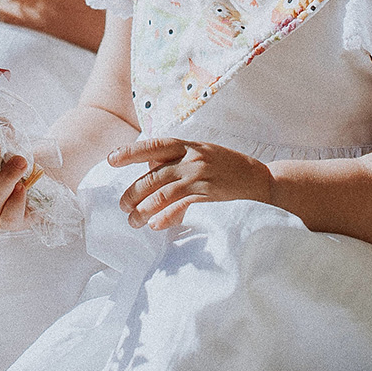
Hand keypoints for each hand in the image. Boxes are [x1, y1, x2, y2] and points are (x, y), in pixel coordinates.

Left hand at [109, 137, 272, 229]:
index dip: (130, 152)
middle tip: (122, 206)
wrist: (261, 180)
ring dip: (144, 209)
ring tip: (133, 221)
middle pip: (153, 175)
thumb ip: (175, 164)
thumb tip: (148, 173)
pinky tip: (155, 225)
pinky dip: (166, 215)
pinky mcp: (210, 194)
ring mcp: (201, 176)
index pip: (153, 146)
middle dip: (133, 192)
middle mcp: (192, 158)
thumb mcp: (201, 156)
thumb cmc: (227, 168)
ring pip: (163, 192)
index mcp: (188, 145)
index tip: (110, 159)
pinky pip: (182, 205)